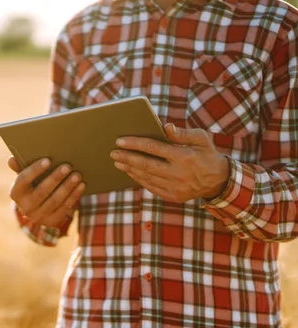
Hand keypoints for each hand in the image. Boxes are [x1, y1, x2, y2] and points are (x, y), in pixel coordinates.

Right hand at [8, 157, 84, 227]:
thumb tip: (11, 159)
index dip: (35, 170)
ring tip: (77, 175)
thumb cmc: (33, 184)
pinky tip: (81, 185)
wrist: (39, 207)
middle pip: (41, 191)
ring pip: (55, 201)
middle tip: (67, 166)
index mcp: (16, 193)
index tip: (48, 160)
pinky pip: (64, 209)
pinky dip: (74, 196)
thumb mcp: (26, 177)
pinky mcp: (51, 222)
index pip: (23, 180)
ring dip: (67, 187)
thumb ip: (20, 167)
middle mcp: (25, 207)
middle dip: (55, 178)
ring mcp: (38, 217)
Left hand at [110, 123, 229, 202]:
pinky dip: (139, 179)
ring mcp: (175, 187)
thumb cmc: (206, 153)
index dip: (135, 144)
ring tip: (118, 161)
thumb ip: (182, 133)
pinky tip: (130, 171)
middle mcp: (178, 173)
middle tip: (113, 153)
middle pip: (146, 165)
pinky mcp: (173, 197)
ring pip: (146, 177)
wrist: (218, 180)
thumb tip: (166, 126)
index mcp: (184, 156)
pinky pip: (151, 187)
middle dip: (127, 158)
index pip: (154, 148)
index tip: (120, 141)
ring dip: (129, 169)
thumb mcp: (201, 138)